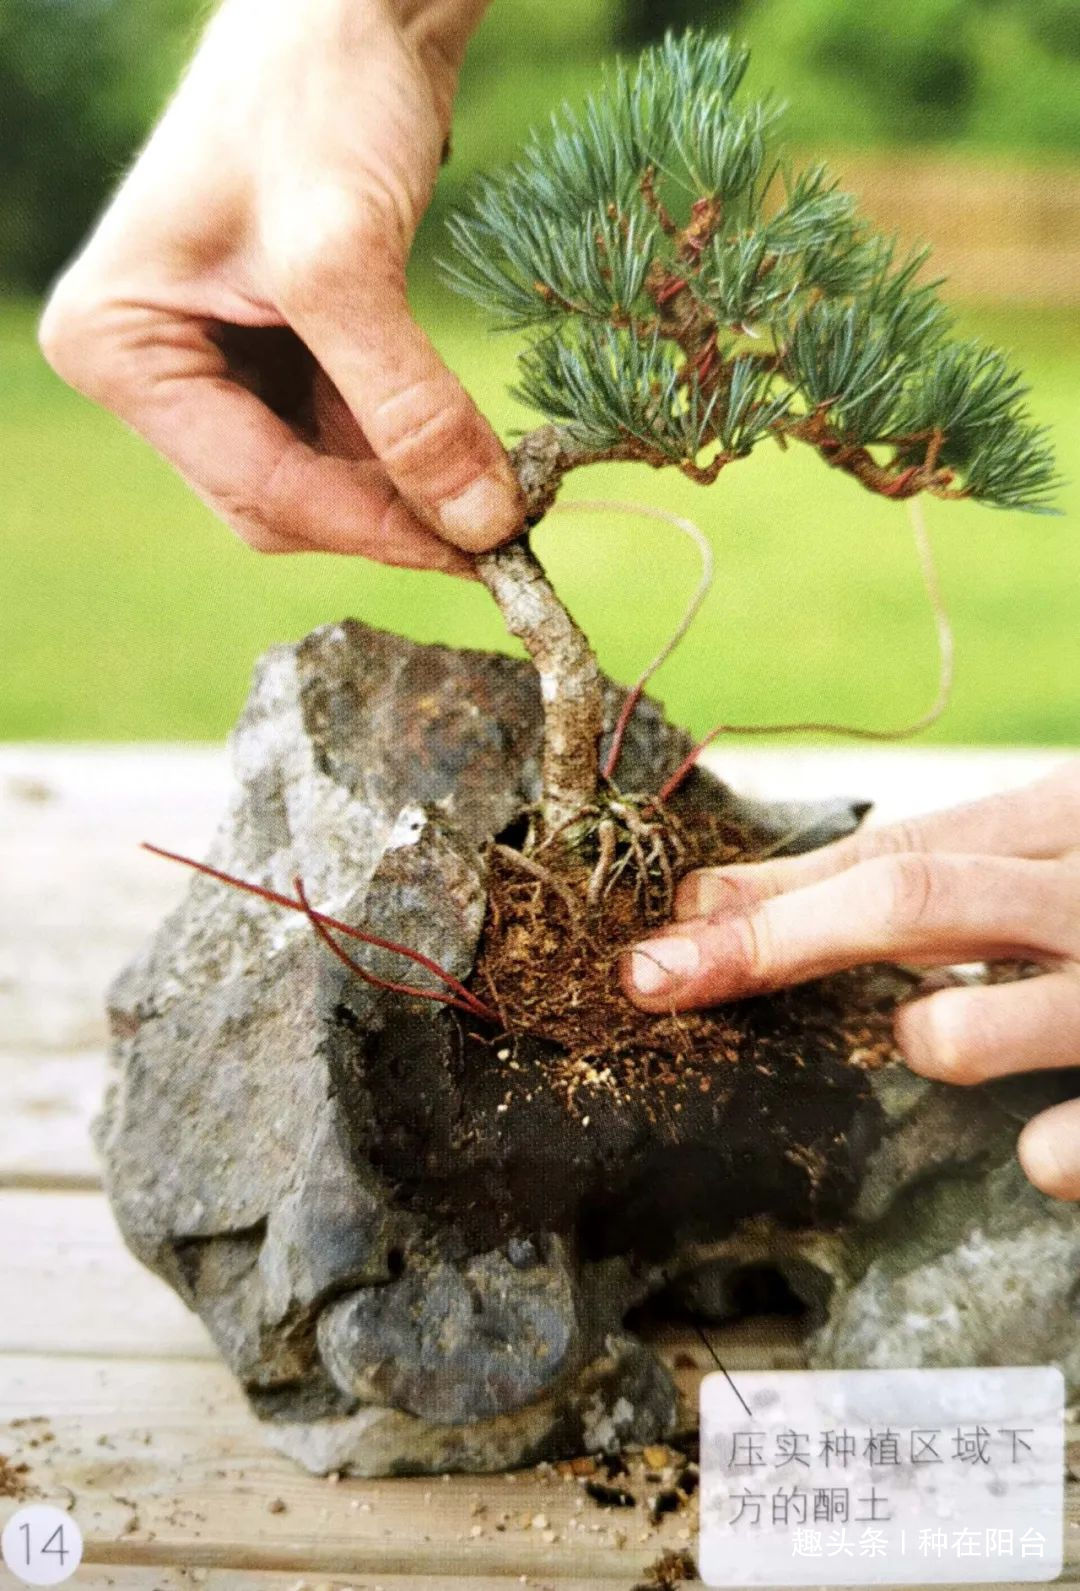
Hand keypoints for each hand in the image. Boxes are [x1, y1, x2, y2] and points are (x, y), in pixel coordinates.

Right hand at [38, 0, 520, 570]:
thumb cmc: (313, 92)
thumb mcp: (347, 257)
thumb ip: (408, 405)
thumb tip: (484, 525)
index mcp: (120, 346)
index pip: (257, 488)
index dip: (375, 528)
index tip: (481, 555)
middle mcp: (152, 365)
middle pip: (282, 497)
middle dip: (390, 511)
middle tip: (499, 530)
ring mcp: (213, 357)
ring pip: (322, 474)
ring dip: (410, 485)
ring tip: (500, 485)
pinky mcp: (275, 345)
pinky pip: (344, 431)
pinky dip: (409, 445)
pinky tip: (468, 448)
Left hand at [624, 761, 1079, 1198]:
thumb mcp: (1029, 856)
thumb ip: (897, 874)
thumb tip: (712, 901)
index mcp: (1063, 815)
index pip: (890, 855)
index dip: (760, 906)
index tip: (655, 952)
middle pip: (909, 901)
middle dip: (770, 945)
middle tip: (665, 983)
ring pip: (961, 1030)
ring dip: (924, 1041)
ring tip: (949, 1033)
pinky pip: (1069, 1147)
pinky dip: (1037, 1152)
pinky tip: (1036, 1143)